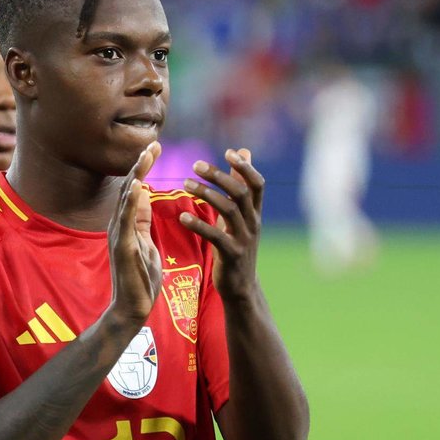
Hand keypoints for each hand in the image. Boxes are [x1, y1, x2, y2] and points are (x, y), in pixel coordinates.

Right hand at [107, 142, 162, 323]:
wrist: (132, 309)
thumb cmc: (139, 278)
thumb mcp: (144, 242)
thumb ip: (141, 218)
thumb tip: (142, 192)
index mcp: (126, 224)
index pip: (135, 189)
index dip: (143, 168)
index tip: (154, 147)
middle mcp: (119, 225)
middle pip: (128, 188)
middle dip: (140, 165)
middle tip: (153, 143)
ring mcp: (118, 235)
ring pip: (126, 199)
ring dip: (135, 176)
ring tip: (145, 156)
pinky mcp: (122, 247)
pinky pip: (125, 221)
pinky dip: (129, 201)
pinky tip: (135, 186)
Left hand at [180, 148, 263, 299]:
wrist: (241, 287)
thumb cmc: (237, 246)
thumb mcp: (241, 216)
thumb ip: (240, 186)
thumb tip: (244, 152)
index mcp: (255, 213)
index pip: (257, 184)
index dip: (246, 167)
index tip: (229, 152)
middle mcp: (253, 223)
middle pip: (240, 192)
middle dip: (219, 176)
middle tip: (196, 164)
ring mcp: (244, 239)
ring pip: (228, 210)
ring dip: (206, 194)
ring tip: (185, 183)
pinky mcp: (232, 255)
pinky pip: (216, 236)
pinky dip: (199, 224)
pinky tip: (182, 217)